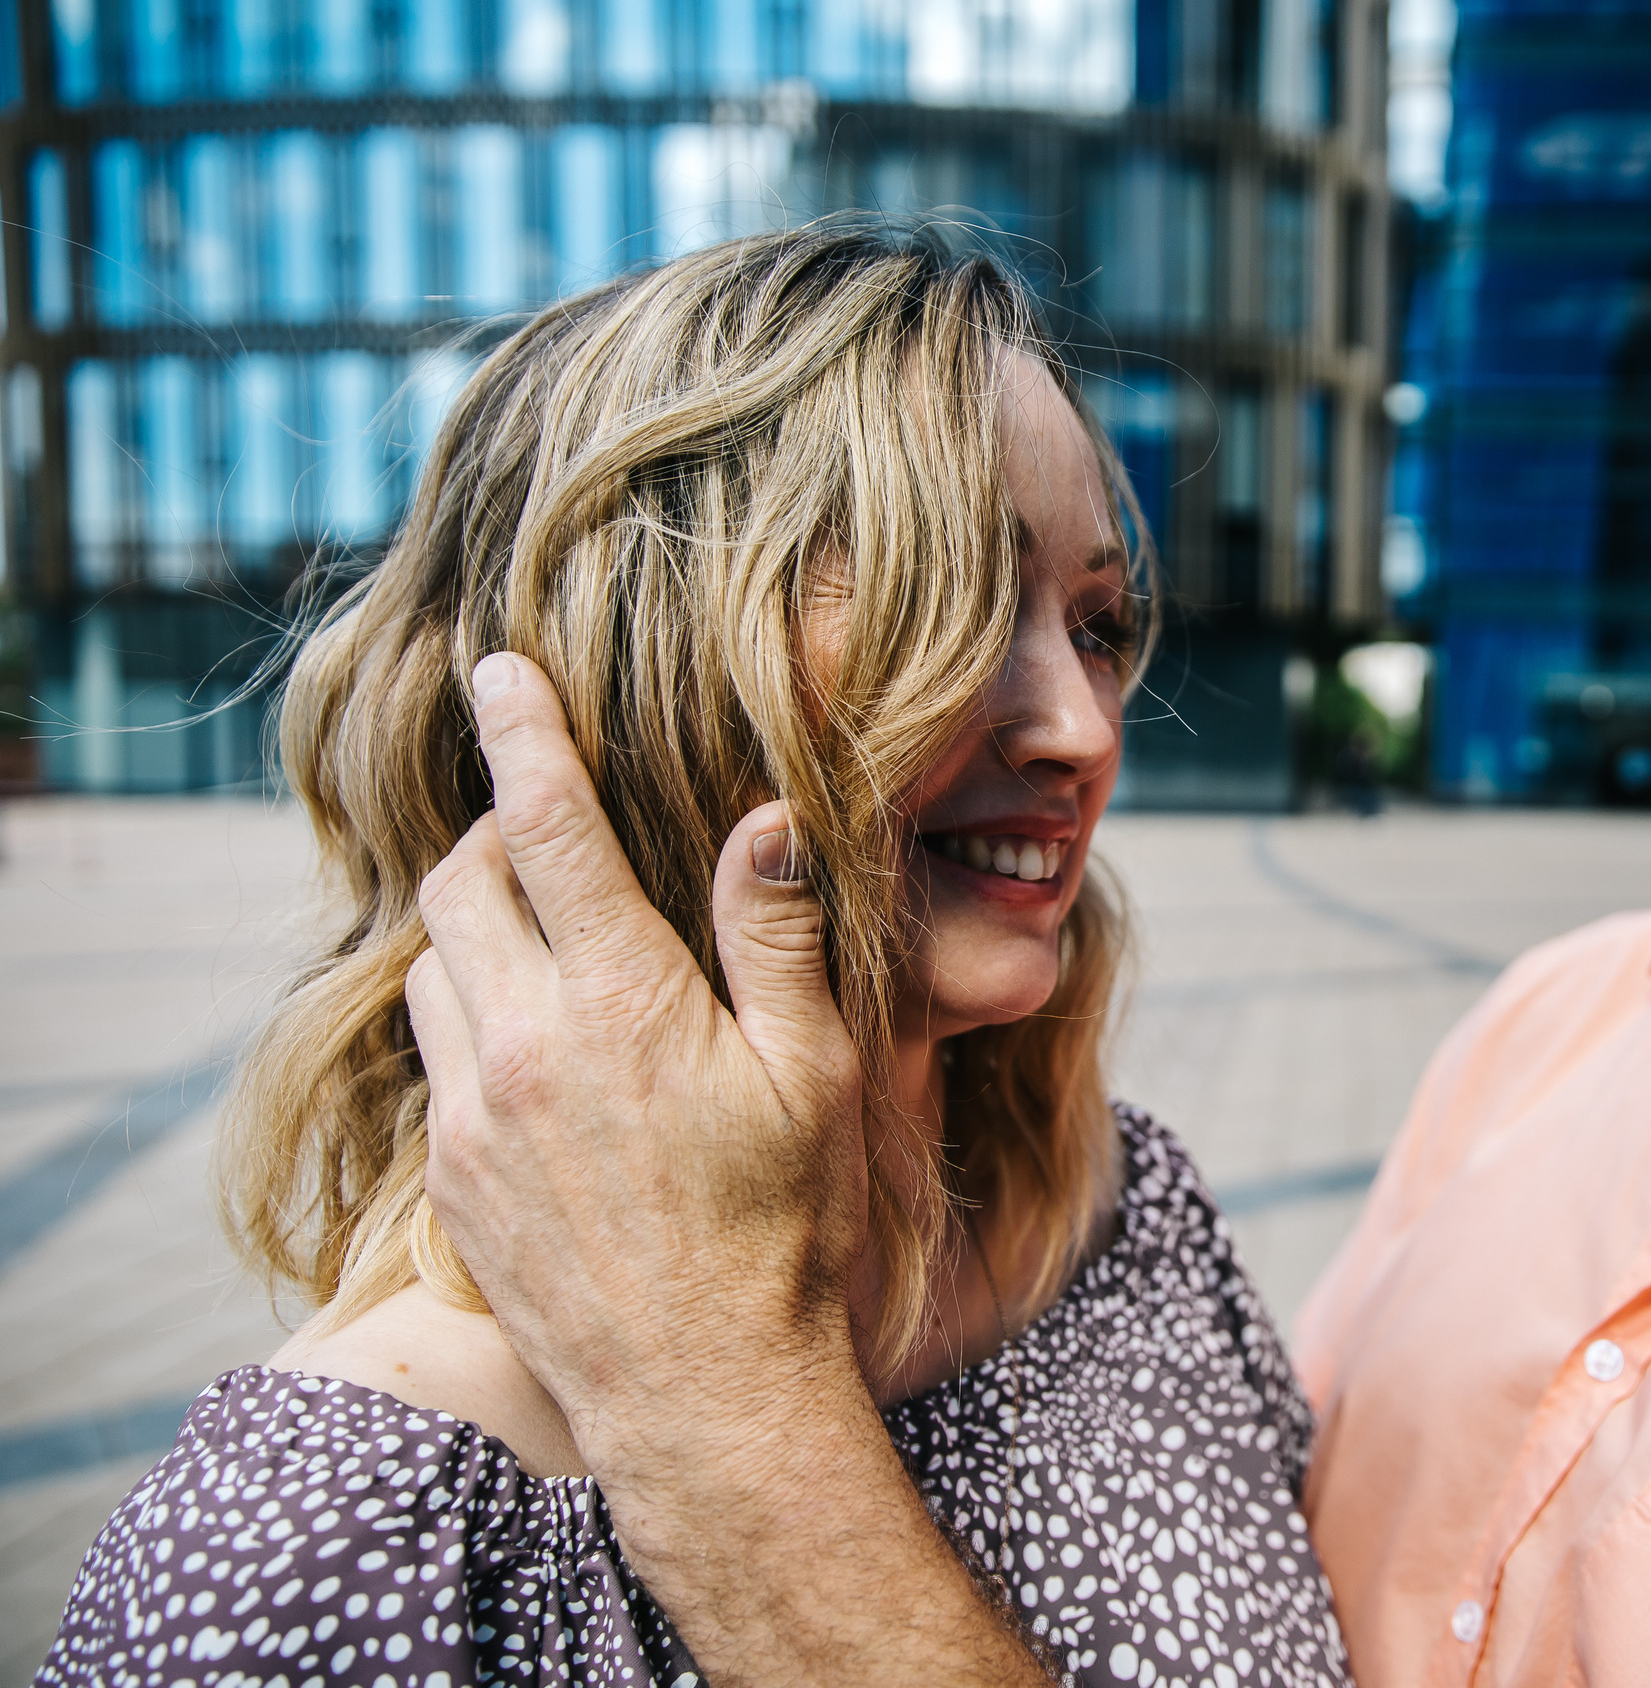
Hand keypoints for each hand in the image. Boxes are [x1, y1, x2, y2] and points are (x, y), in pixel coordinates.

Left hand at [409, 651, 865, 1471]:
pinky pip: (430, 1054)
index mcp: (622, 1001)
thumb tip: (765, 816)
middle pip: (462, 880)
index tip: (498, 667)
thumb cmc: (786, 1227)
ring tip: (542, 939)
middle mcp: (524, 1044)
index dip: (523, 733)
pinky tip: (530, 1046)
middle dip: (496, 831)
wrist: (703, 1389)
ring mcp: (471, 1114)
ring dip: (473, 926)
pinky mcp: (447, 1177)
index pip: (552, 827)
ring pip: (430, 965)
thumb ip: (775, 936)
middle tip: (550, 830)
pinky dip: (467, 1013)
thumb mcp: (814, 1072)